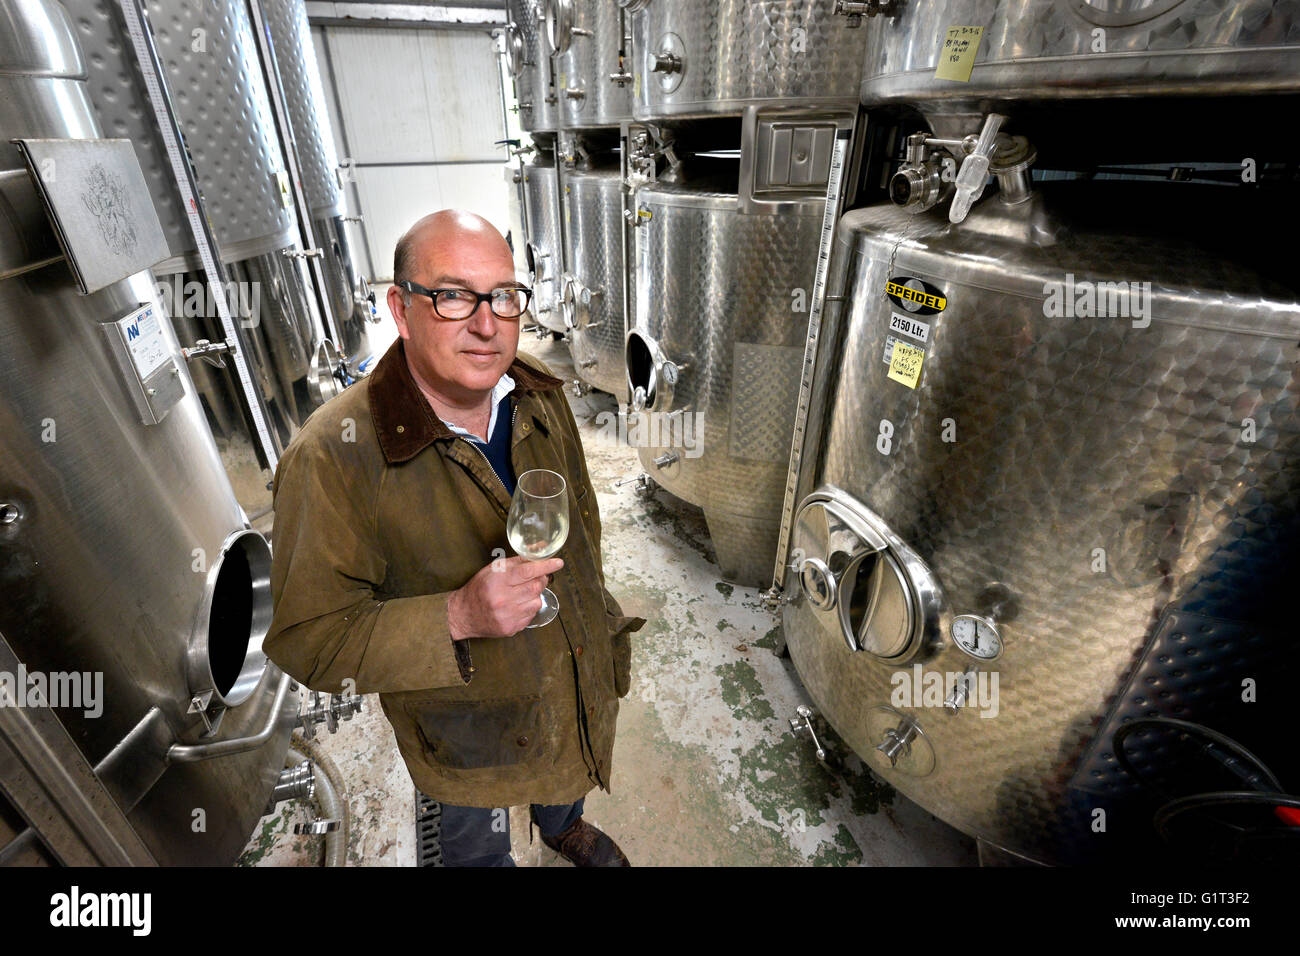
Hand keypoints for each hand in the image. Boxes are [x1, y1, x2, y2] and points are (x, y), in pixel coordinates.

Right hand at [447, 555, 563, 639]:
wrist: (463, 615)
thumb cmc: (479, 589)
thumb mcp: (493, 569)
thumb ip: (518, 561)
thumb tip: (539, 549)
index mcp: (498, 581)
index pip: (527, 571)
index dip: (545, 566)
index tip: (558, 563)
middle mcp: (503, 599)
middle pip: (535, 587)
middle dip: (541, 579)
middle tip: (538, 576)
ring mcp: (508, 616)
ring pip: (536, 601)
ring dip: (535, 594)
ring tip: (523, 592)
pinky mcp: (511, 628)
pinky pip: (531, 615)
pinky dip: (529, 607)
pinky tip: (518, 605)